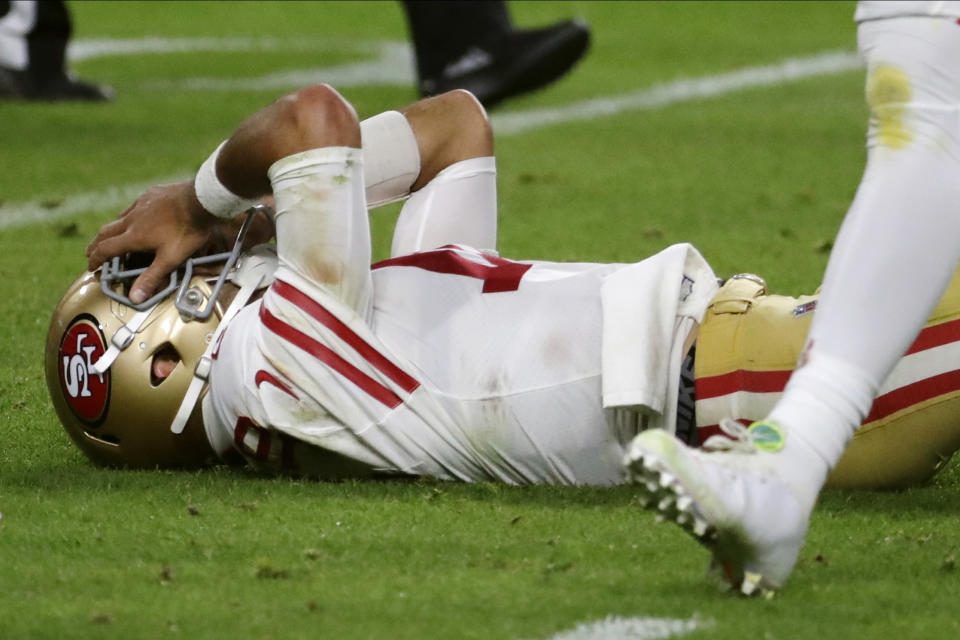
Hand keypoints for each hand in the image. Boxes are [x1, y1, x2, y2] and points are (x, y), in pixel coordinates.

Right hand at [85, 181, 217, 303]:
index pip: (106, 249)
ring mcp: (141, 204)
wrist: (201, 200)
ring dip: (112, 229)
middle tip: (91, 252)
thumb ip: (152, 277)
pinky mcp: (151, 194)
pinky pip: (135, 206)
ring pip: (120, 217)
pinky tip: (137, 215)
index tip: (91, 266)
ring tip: (111, 236)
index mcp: (134, 236)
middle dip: (96, 244)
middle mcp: (132, 219)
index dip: (96, 259)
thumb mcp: (171, 258)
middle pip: (106, 232)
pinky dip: (130, 215)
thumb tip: (134, 298)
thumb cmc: (187, 230)